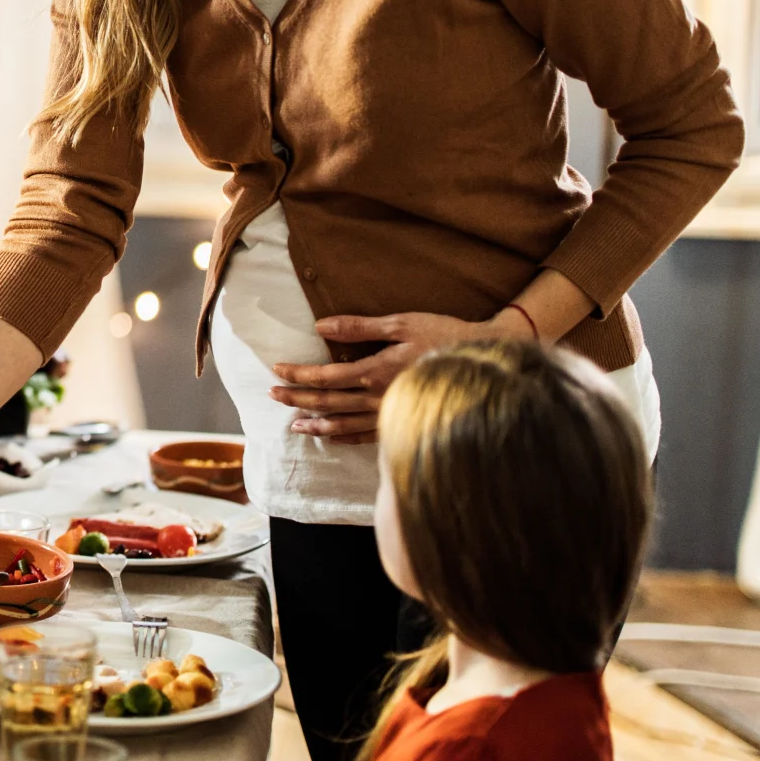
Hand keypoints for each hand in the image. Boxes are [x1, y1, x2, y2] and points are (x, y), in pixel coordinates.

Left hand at [271, 310, 531, 443]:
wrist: (487, 360)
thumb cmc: (444, 334)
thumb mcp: (401, 323)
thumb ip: (359, 328)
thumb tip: (320, 326)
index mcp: (377, 371)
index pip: (327, 376)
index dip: (299, 374)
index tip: (277, 369)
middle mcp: (381, 398)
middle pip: (329, 402)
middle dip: (298, 399)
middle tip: (272, 395)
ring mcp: (393, 415)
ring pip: (346, 425)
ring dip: (317, 424)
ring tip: (294, 426)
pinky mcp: (404, 423)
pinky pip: (369, 437)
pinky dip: (346, 438)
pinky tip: (332, 437)